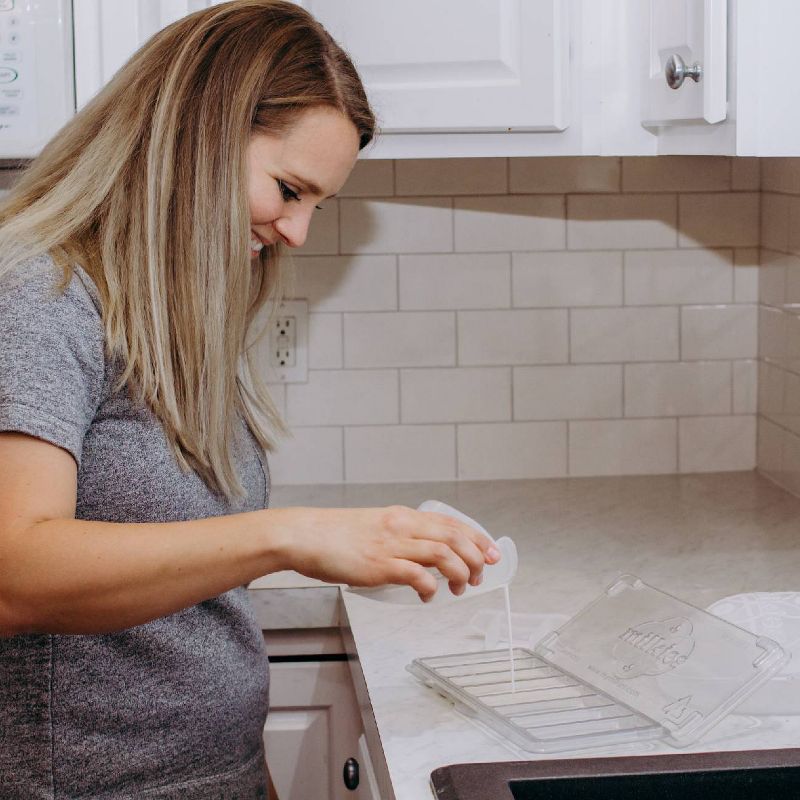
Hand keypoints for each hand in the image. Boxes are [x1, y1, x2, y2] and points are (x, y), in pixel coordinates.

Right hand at [270, 505, 500, 602]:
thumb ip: (399, 536)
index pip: (450, 523)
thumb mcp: (375, 527)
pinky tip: (428, 598)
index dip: (476, 538)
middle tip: (481, 575)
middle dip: (476, 557)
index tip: (491, 552)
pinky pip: (417, 576)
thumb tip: (421, 556)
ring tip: (460, 588)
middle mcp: (402, 526)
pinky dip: (430, 588)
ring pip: (443, 554)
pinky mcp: (379, 565)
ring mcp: (392, 545)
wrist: (305, 535)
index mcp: (403, 516)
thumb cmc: (335, 535)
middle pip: (454, 537)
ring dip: (459, 573)